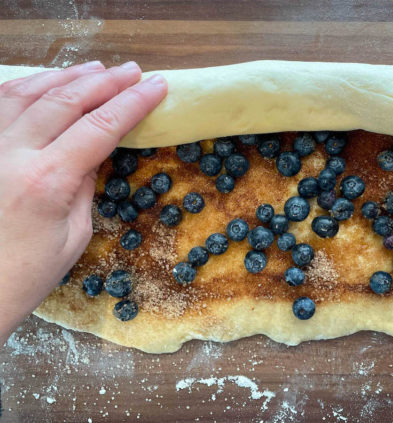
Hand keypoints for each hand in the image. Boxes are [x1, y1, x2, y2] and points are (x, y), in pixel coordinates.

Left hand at [0, 61, 166, 342]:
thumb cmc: (26, 275)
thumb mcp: (74, 235)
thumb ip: (84, 185)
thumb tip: (94, 153)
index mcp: (47, 180)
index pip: (100, 126)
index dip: (133, 103)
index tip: (157, 86)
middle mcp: (11, 153)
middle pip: (66, 101)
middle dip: (104, 82)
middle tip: (131, 70)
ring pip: (27, 93)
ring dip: (65, 77)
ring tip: (94, 68)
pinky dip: (25, 87)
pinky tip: (44, 83)